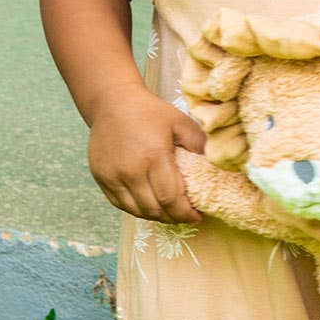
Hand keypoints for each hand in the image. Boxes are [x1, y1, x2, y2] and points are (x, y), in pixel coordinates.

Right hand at [87, 83, 205, 222]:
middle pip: (154, 210)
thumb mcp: (180, 123)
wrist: (112, 102)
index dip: (185, 213)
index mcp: (153, 156)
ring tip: (170, 212)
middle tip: (186, 215)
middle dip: (174, 218)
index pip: (171, 199)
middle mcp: (130, 170)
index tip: (197, 215)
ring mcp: (112, 176)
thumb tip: (218, 166)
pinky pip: (121, 204)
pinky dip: (137, 210)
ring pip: (137, 211)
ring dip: (156, 216)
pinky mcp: (101, 178)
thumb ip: (199, 145)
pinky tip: (150, 205)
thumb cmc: (150, 112)